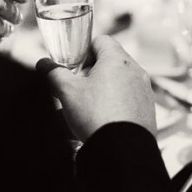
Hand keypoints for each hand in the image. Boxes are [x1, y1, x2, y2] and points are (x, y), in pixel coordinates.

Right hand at [36, 35, 156, 141]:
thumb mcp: (68, 92)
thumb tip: (44, 64)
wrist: (121, 150)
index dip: (84, 50)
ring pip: (118, 83)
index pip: (101, 40)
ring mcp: (144, 91)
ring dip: (101, 90)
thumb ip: (54, 73)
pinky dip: (114, 105)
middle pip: (110, 62)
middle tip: (77, 88)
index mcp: (117, 60)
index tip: (74, 65)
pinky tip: (100, 119)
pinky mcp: (147, 109)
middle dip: (91, 73)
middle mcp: (135, 72)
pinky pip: (128, 100)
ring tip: (85, 108)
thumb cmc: (97, 116)